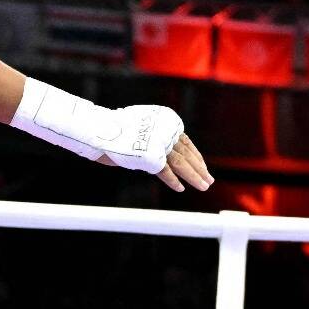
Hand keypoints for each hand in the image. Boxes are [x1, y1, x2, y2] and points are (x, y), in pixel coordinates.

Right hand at [97, 130, 212, 192]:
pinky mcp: (150, 154)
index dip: (195, 156)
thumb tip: (162, 158)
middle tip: (208, 180)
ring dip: (194, 176)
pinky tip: (181, 188)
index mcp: (166, 120)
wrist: (99, 128)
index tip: (202, 166)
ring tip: (203, 186)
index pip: (185, 142)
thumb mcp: (141, 133)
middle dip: (199, 168)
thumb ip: (154, 143)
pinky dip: (173, 180)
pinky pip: (165, 170)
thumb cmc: (114, 131)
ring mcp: (159, 141)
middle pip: (186, 153)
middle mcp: (165, 129)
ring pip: (181, 162)